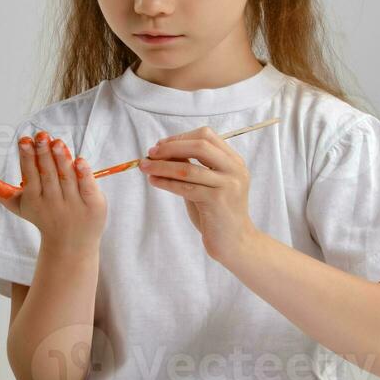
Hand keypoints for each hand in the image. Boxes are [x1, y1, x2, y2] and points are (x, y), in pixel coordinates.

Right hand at [0, 131, 105, 251]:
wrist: (71, 245)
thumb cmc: (41, 216)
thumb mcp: (16, 204)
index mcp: (34, 200)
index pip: (30, 176)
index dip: (27, 158)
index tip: (24, 140)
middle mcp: (53, 203)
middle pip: (47, 175)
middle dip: (43, 155)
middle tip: (41, 136)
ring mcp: (74, 204)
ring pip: (66, 179)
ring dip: (61, 160)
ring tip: (56, 142)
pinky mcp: (93, 205)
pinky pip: (87, 187)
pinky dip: (84, 174)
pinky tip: (79, 159)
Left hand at [139, 126, 259, 265]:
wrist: (235, 243)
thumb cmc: (217, 213)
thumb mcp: (208, 184)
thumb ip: (193, 167)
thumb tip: (163, 151)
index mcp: (234, 161)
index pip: (206, 136)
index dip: (180, 138)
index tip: (160, 145)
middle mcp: (234, 169)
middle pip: (200, 145)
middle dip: (171, 147)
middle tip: (150, 153)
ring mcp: (228, 185)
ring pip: (188, 168)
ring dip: (162, 166)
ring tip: (144, 167)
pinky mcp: (217, 201)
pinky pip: (185, 187)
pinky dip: (166, 182)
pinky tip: (154, 181)